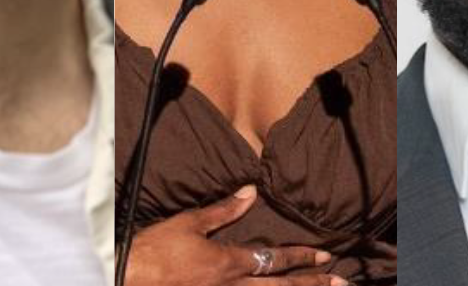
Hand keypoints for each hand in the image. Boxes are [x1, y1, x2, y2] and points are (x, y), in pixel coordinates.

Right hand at [124, 185, 346, 285]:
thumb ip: (224, 211)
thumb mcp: (189, 223)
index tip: (326, 257)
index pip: (275, 259)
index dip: (302, 257)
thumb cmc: (154, 252)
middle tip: (341, 283)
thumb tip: (251, 192)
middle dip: (312, 285)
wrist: (126, 279)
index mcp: (229, 263)